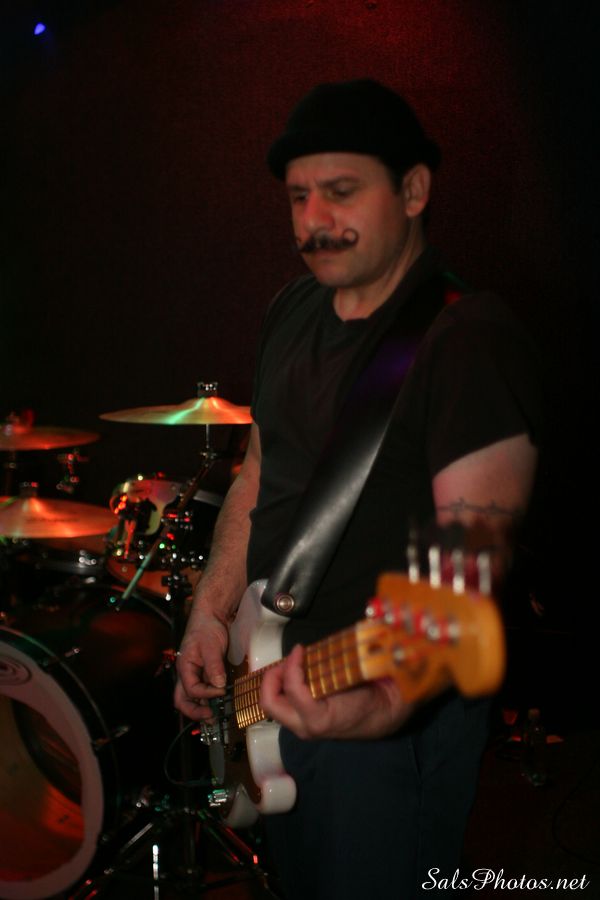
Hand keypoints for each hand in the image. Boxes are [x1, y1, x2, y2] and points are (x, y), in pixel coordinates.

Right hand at [174, 609, 228, 721]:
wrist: (212, 616)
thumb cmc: (206, 627)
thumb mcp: (210, 646)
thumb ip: (214, 666)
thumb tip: (218, 685)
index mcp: (185, 667)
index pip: (192, 689)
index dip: (206, 694)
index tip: (221, 691)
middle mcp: (187, 674)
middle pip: (183, 700)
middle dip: (195, 712)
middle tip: (210, 718)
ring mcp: (196, 674)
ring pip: (192, 698)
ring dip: (202, 707)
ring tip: (215, 715)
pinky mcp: (205, 673)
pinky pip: (204, 690)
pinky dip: (209, 698)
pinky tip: (219, 701)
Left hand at [260, 645, 413, 739]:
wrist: (384, 717)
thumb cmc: (373, 697)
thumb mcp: (362, 676)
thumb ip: (342, 660)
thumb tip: (335, 635)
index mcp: (320, 719)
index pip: (293, 690)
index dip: (292, 664)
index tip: (300, 648)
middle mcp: (306, 727)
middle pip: (270, 702)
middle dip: (273, 676)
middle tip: (289, 659)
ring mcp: (302, 726)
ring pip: (272, 704)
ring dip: (276, 681)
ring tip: (291, 664)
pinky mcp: (303, 721)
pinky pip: (283, 703)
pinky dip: (284, 685)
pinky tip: (297, 672)